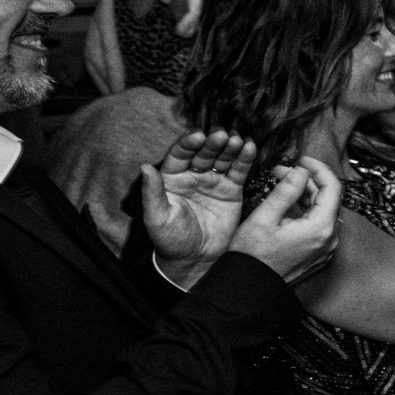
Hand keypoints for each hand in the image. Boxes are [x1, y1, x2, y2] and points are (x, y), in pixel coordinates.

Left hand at [141, 129, 261, 270]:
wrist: (195, 260)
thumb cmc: (171, 240)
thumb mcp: (157, 217)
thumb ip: (152, 192)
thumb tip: (144, 167)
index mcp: (172, 178)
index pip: (180, 154)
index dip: (189, 143)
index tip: (198, 136)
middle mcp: (193, 176)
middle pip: (204, 152)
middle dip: (213, 142)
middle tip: (222, 135)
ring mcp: (214, 181)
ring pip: (222, 158)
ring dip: (231, 147)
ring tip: (238, 140)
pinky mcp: (232, 190)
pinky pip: (239, 171)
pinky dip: (245, 159)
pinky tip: (250, 148)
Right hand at [229, 158, 342, 282]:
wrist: (249, 290)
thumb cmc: (252, 257)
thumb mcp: (265, 218)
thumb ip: (286, 191)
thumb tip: (301, 170)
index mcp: (321, 228)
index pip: (332, 186)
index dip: (318, 168)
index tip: (301, 159)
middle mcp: (330, 239)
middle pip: (327, 198)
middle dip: (306, 180)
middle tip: (281, 171)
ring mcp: (326, 248)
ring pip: (322, 210)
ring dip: (304, 194)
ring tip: (280, 184)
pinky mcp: (318, 253)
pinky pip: (317, 225)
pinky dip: (305, 210)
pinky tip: (286, 203)